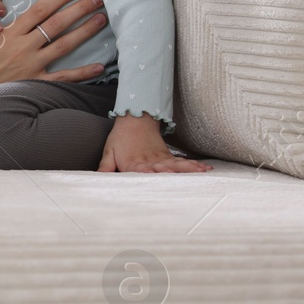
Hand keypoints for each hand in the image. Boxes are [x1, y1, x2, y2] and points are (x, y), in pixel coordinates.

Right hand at [0, 0, 108, 141]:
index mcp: (9, 33)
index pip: (40, 10)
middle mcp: (23, 47)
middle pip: (56, 23)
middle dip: (79, 8)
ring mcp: (31, 66)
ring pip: (64, 45)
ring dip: (85, 31)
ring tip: (102, 19)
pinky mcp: (33, 83)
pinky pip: (62, 78)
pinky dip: (81, 73)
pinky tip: (99, 66)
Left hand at [98, 114, 212, 172]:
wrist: (134, 118)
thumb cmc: (120, 138)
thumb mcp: (109, 153)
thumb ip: (105, 168)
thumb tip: (97, 180)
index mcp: (135, 164)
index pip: (143, 173)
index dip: (150, 178)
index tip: (158, 181)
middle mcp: (151, 162)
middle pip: (163, 171)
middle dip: (174, 177)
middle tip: (186, 184)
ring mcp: (161, 158)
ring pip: (177, 166)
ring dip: (189, 171)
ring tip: (202, 174)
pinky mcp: (168, 155)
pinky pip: (183, 161)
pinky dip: (194, 165)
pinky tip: (206, 168)